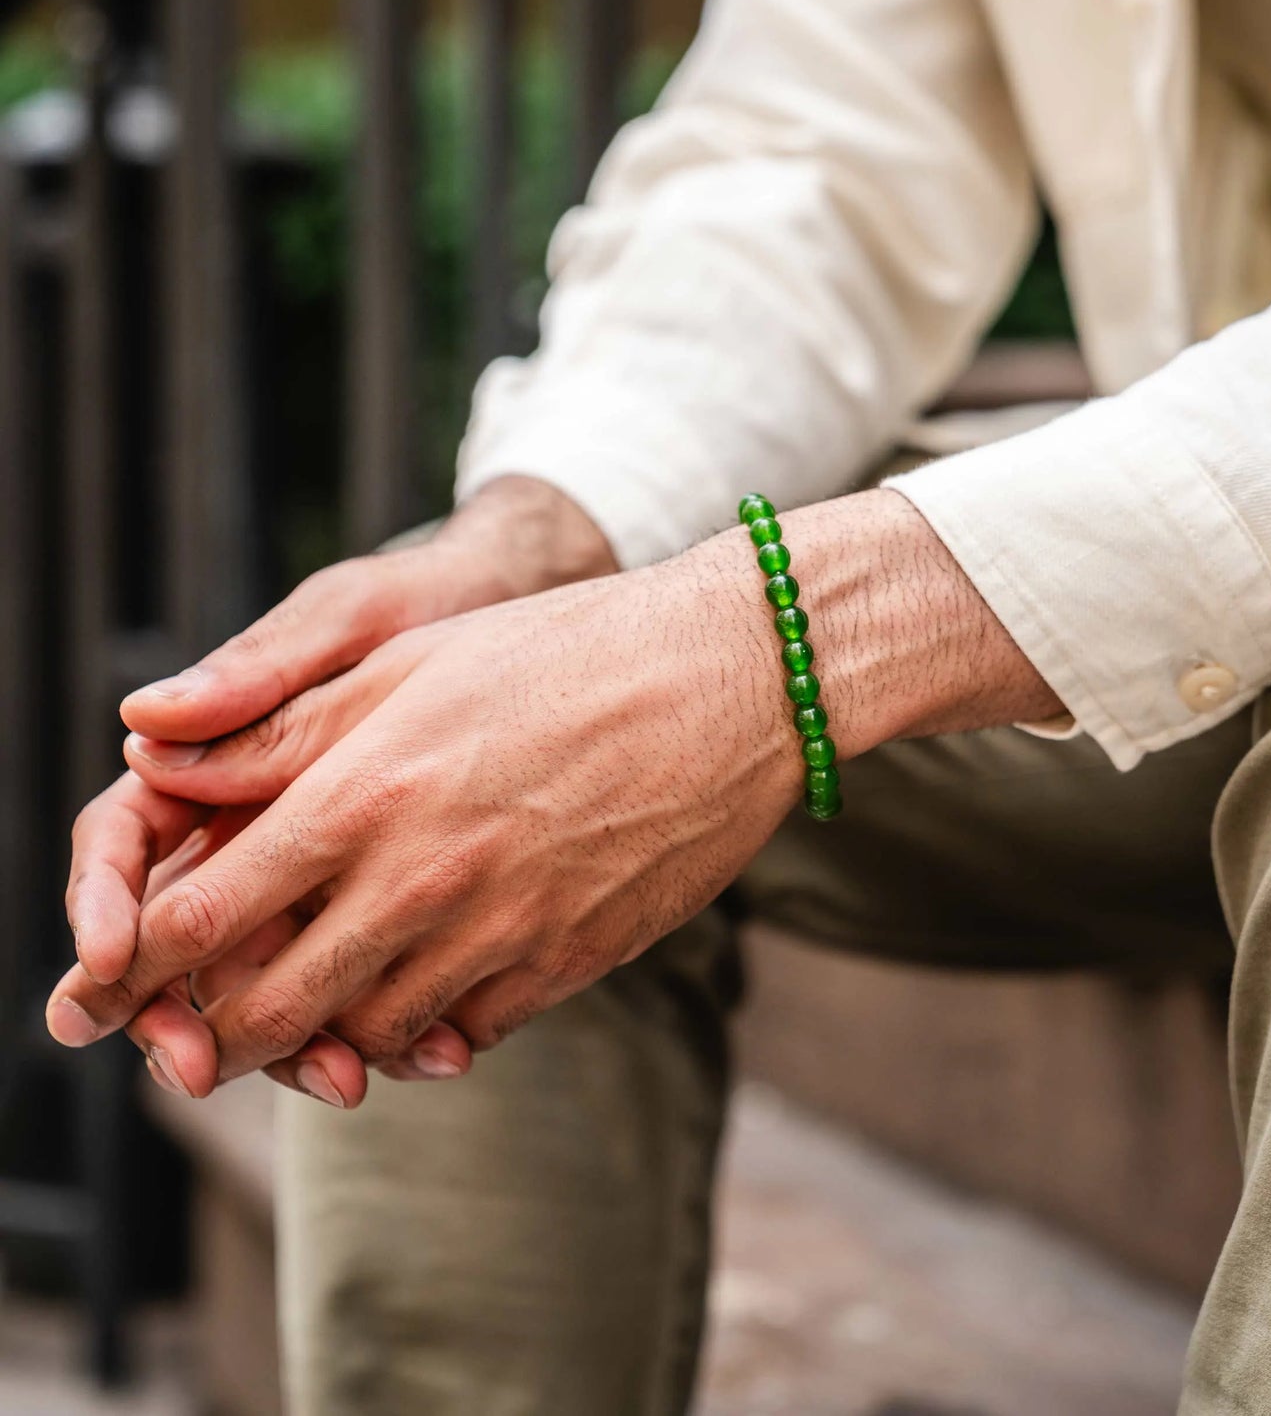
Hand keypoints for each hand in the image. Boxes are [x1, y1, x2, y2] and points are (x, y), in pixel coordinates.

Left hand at [51, 538, 796, 1095]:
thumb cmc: (566, 651)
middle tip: (201, 1016)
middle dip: (212, 1027)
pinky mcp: (567, 965)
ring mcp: (499, 933)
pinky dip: (421, 1034)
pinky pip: (460, 1037)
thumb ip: (279, 725)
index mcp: (363, 791)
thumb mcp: (413, 658)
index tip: (121, 970)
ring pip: (361, 1036)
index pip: (202, 915)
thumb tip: (149, 750)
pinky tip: (422, 994)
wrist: (731, 683)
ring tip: (315, 1003)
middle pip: (267, 1006)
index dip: (140, 959)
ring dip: (320, 1035)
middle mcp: (421, 878)